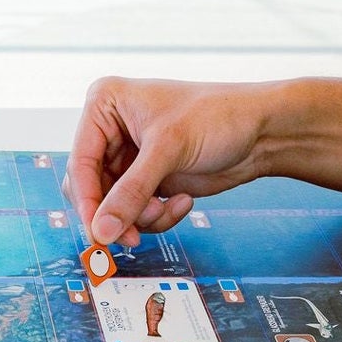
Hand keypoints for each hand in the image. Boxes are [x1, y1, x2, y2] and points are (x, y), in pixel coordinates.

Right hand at [65, 76, 274, 246]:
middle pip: (91, 188)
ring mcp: (129, 156)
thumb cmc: (217, 116)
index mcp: (104, 105)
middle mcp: (111, 130)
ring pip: (112, 205)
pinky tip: (182, 201)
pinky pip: (135, 211)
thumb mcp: (168, 149)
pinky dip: (156, 216)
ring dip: (141, 216)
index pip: (80, 162)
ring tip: (169, 208)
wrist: (260, 131)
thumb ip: (131, 192)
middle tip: (134, 236)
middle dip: (117, 212)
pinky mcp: (146, 178)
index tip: (98, 233)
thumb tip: (100, 231)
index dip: (88, 200)